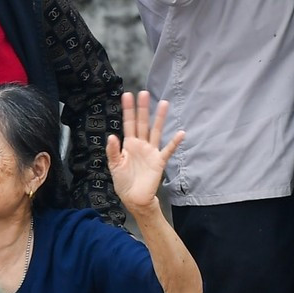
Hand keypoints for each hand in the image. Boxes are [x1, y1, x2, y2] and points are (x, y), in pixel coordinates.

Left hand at [106, 91, 184, 216]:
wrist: (135, 199)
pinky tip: (181, 133)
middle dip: (143, 109)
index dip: (128, 110)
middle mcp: (141, 144)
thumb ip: (113, 151)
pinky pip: (168, 150)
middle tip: (144, 93)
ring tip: (164, 103)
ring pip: (156, 131)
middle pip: (142, 123)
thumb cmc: (124, 183)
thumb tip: (111, 136)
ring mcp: (151, 151)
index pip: (128, 124)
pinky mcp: (159, 161)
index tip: (127, 96)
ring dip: (160, 118)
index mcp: (129, 145)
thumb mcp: (114, 166)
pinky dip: (174, 142)